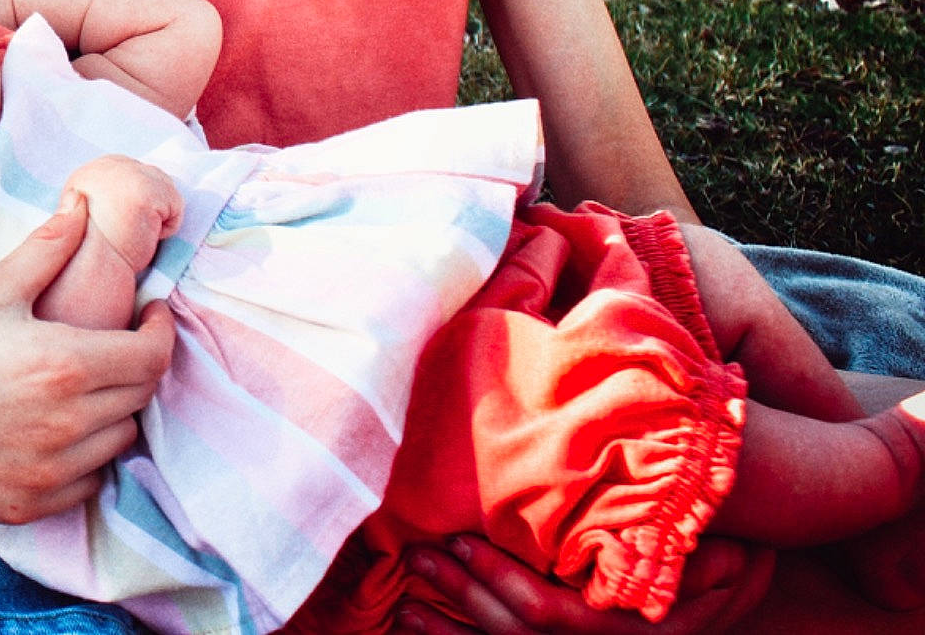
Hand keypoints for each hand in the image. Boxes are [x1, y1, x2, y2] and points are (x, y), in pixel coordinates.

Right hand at [0, 195, 175, 524]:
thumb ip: (47, 249)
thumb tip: (81, 205)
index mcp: (63, 364)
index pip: (151, 355)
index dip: (158, 329)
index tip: (148, 313)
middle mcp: (65, 425)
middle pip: (139, 397)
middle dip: (136, 363)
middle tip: (115, 340)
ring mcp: (47, 473)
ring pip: (119, 441)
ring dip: (113, 410)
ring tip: (84, 382)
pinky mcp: (26, 506)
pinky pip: (87, 482)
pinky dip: (86, 455)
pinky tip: (57, 428)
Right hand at [65, 155, 183, 271]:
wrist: (91, 271)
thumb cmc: (95, 251)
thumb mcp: (96, 210)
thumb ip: (112, 193)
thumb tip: (138, 192)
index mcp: (90, 171)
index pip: (134, 173)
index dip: (136, 203)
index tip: (122, 225)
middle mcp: (105, 165)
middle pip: (153, 177)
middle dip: (148, 208)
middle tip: (126, 231)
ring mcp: (126, 174)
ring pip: (167, 190)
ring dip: (156, 217)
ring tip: (132, 234)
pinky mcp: (145, 189)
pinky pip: (176, 206)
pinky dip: (166, 228)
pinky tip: (142, 237)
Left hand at [391, 535, 773, 634]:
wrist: (744, 582)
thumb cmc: (729, 555)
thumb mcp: (725, 554)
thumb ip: (671, 546)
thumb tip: (641, 524)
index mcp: (635, 632)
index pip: (555, 614)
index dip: (502, 580)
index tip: (460, 541)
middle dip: (465, 598)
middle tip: (419, 555)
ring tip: (403, 608)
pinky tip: (424, 629)